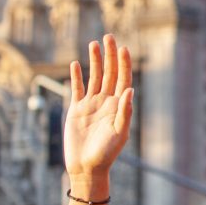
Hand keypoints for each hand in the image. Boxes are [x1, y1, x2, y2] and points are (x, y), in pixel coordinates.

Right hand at [64, 34, 133, 182]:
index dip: (123, 64)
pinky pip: (77, 89)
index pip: (123, 79)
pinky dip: (76, 77)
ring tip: (94, 43)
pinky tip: (75, 64)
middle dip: (109, 55)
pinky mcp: (76, 110)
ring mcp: (91, 105)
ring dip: (95, 61)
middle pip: (109, 73)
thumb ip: (124, 112)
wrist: (86, 168)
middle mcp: (106, 102)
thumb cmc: (106, 154)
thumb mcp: (119, 133)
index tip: (123, 48)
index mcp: (118, 106)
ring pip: (94, 77)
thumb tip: (130, 90)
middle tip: (108, 36)